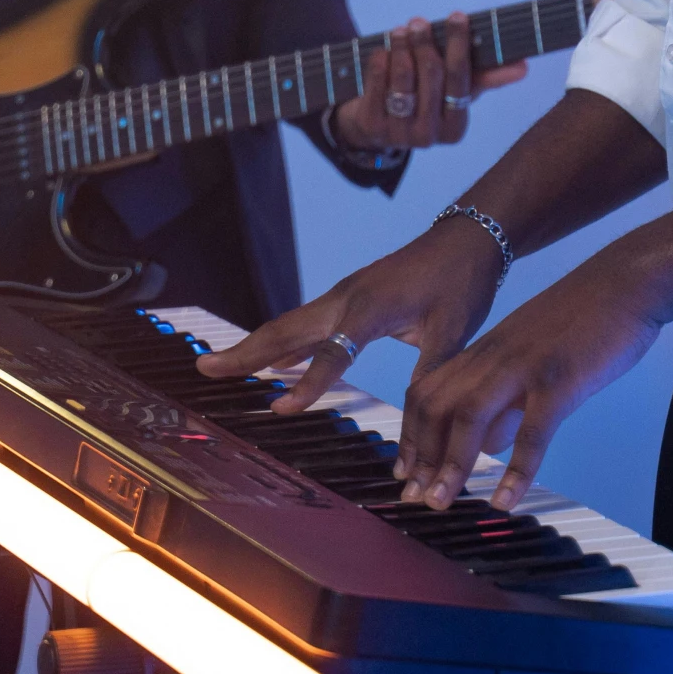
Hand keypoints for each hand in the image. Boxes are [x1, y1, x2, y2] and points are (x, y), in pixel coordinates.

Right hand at [195, 212, 504, 406]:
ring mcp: (344, 294)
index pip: (334, 351)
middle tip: (204, 371)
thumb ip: (430, 379)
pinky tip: (273, 362)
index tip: (279, 410)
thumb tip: (420, 434)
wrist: (468, 239)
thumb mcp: (454, 334)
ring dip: (255, 346)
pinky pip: (307, 323)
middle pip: (288, 329)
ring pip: (291, 324)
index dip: (308, 384)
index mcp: (373, 305)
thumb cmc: (463, 284)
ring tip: (218, 366)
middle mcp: (348, 296)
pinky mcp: (349, 297)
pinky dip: (282, 342)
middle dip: (246, 352)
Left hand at [331, 13, 525, 151]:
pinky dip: (380, 64)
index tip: (458, 16)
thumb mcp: (455, 92)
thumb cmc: (426, 100)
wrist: (377, 127)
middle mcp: (429, 136)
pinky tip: (384, 49)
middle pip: (431, 77)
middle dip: (426, 43)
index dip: (459, 45)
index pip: (461, 80)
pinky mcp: (372, 127)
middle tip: (419, 21)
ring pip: (404, 81)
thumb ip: (486, 77)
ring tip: (401, 30)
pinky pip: (377, 87)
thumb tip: (524, 67)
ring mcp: (398, 133)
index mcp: (456, 128)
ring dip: (402, 49)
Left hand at [393, 261, 659, 512]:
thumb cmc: (585, 321)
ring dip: (451, 464)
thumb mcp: (532, 357)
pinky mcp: (559, 379)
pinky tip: (505, 501)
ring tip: (442, 503)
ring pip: (469, 415)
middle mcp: (494, 356)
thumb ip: (508, 399)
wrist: (626, 282)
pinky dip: (515, 471)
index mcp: (486, 350)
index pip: (428, 392)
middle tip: (417, 499)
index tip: (406, 475)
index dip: (411, 435)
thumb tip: (489, 443)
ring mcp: (524, 366)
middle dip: (421, 456)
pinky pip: (532, 432)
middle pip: (436, 405)